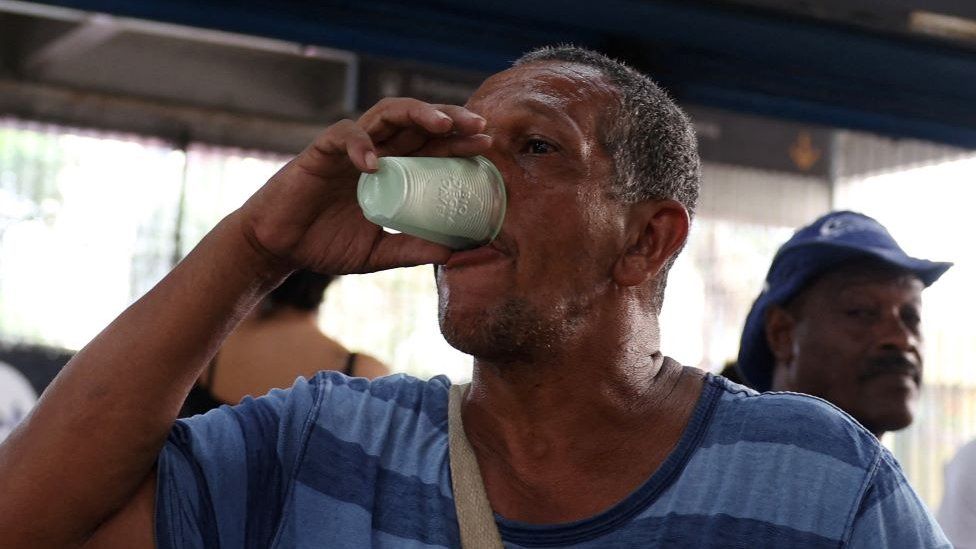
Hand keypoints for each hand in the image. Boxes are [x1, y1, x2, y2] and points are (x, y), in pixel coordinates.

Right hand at [238, 98, 491, 275]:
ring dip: (417, 114)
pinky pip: (343, 136)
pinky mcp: (320, 152)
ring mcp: (349, 149)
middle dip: (450, 118)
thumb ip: (412, 250)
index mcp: (393, 170)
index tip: (488, 143)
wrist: (279, 248)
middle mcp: (376, 152)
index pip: (432, 146)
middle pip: (418, 122)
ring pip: (387, 115)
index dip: (460, 141)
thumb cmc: (327, 244)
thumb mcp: (379, 253)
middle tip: (479, 124)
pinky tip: (375, 161)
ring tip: (441, 125)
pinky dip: (360, 144)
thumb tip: (455, 253)